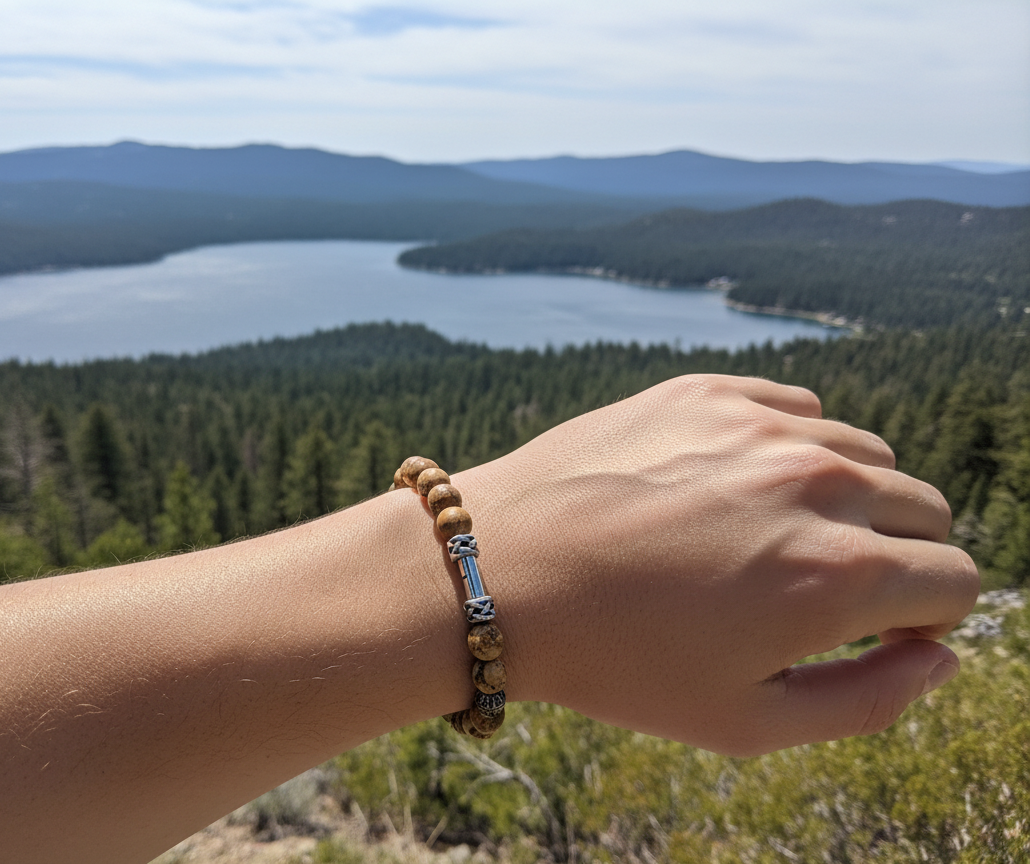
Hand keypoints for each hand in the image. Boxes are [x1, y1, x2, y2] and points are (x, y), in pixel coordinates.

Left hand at [462, 374, 977, 755]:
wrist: (499, 574)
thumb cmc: (618, 661)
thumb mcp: (748, 721)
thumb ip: (871, 700)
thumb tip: (941, 654)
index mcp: (838, 574)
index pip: (956, 581)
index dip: (922, 617)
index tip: (869, 631)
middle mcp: (816, 484)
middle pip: (923, 511)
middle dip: (893, 557)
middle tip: (812, 588)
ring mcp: (760, 426)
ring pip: (864, 456)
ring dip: (842, 499)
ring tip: (762, 539)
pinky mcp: (708, 389)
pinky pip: (797, 409)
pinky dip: (788, 448)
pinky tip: (730, 486)